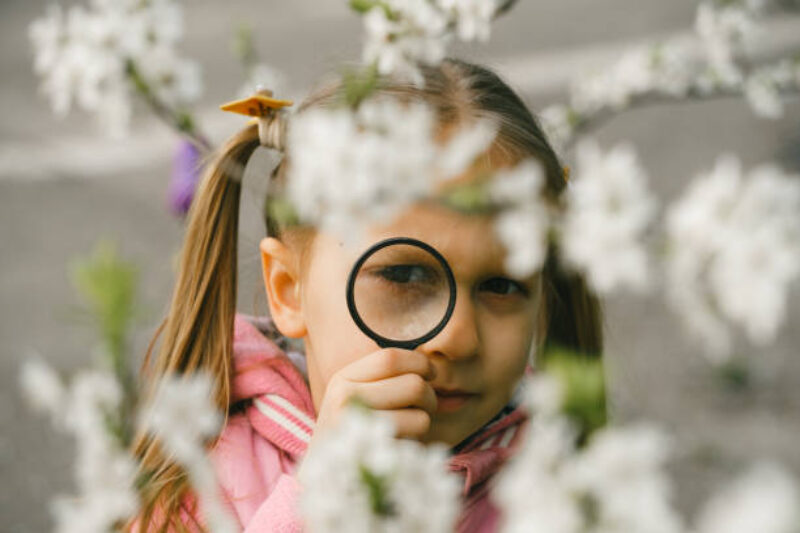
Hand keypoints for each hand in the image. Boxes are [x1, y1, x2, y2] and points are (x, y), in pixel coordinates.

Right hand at [309, 348, 437, 447]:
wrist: (321, 473)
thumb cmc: (349, 426)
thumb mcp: (355, 394)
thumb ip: (390, 379)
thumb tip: (442, 377)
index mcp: (342, 379)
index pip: (391, 358)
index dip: (419, 362)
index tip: (430, 372)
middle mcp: (345, 400)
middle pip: (413, 385)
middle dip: (430, 396)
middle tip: (425, 405)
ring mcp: (359, 431)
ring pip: (421, 417)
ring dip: (424, 422)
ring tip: (411, 426)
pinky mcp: (374, 456)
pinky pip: (416, 444)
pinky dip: (417, 442)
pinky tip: (402, 442)